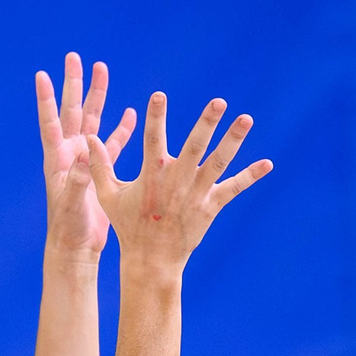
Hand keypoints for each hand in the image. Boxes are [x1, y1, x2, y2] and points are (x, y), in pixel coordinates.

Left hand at [35, 53, 136, 258]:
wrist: (76, 246)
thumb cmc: (69, 228)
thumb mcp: (74, 204)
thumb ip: (80, 179)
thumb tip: (86, 155)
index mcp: (58, 159)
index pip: (50, 122)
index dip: (46, 99)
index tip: (42, 75)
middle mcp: (69, 153)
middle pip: (73, 111)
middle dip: (75, 84)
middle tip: (75, 57)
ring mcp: (84, 159)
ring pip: (93, 120)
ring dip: (98, 96)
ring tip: (102, 69)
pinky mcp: (100, 169)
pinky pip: (113, 143)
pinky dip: (121, 128)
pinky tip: (131, 113)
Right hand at [84, 93, 271, 271]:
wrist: (151, 260)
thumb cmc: (128, 225)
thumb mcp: (109, 195)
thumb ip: (100, 165)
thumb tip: (87, 138)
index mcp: (152, 174)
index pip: (153, 139)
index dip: (156, 117)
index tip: (159, 95)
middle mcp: (177, 181)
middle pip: (194, 147)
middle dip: (206, 124)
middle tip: (219, 101)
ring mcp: (196, 194)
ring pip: (218, 163)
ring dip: (233, 141)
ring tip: (246, 119)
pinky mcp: (211, 206)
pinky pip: (234, 189)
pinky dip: (250, 176)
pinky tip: (268, 163)